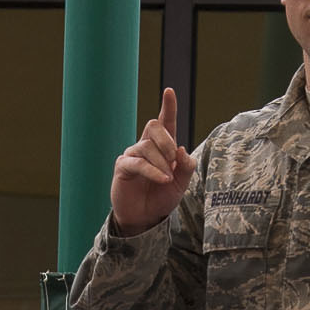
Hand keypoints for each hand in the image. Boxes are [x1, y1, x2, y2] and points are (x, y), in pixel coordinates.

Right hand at [109, 88, 196, 233]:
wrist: (145, 218)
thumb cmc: (161, 198)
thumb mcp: (181, 183)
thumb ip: (186, 166)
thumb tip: (182, 149)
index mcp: (162, 147)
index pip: (165, 122)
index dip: (168, 107)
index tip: (169, 91)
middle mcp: (145, 147)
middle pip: (154, 126)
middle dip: (167, 141)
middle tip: (174, 161)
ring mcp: (132, 155)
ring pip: (148, 146)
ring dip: (162, 163)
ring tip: (167, 179)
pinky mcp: (123, 167)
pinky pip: (139, 163)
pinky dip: (153, 171)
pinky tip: (163, 180)